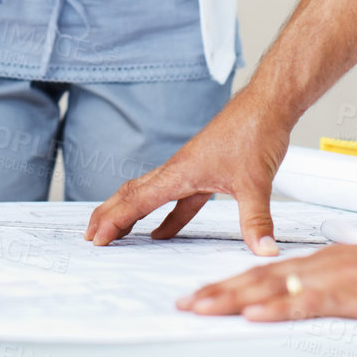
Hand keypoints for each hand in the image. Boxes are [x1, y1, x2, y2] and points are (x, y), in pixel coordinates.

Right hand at [86, 89, 291, 256]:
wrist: (266, 105)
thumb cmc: (255, 132)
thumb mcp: (256, 183)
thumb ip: (256, 220)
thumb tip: (264, 250)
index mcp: (180, 172)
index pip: (136, 200)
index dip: (114, 220)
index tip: (96, 239)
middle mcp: (177, 170)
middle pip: (131, 193)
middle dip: (109, 215)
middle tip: (90, 236)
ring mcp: (188, 170)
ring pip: (149, 194)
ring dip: (130, 213)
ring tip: (116, 235)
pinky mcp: (202, 172)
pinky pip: (175, 199)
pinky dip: (165, 217)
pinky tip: (161, 233)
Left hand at [177, 237, 356, 322]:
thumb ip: (333, 289)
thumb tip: (307, 301)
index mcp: (322, 263)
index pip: (267, 274)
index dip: (232, 285)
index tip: (204, 295)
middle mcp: (320, 267)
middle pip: (259, 279)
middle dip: (219, 292)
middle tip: (187, 303)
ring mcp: (333, 279)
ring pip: (273, 289)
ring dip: (234, 298)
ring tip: (203, 306)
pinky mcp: (351, 296)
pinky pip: (307, 303)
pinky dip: (277, 309)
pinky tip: (255, 313)